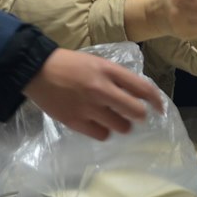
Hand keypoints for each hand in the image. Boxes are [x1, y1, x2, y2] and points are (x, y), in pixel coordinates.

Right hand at [24, 49, 163, 140]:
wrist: (37, 70)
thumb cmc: (69, 64)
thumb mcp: (97, 62)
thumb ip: (116, 76)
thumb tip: (136, 93)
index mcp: (109, 71)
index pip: (143, 88)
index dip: (156, 101)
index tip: (159, 108)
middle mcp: (102, 89)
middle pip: (136, 112)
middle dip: (139, 116)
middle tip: (135, 116)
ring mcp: (89, 107)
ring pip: (121, 127)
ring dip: (122, 125)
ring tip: (114, 119)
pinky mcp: (75, 121)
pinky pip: (101, 134)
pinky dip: (103, 131)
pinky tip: (98, 124)